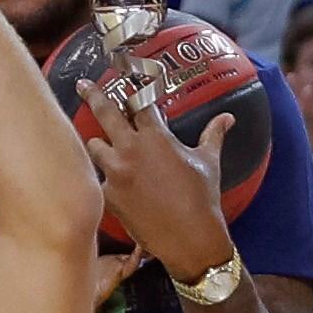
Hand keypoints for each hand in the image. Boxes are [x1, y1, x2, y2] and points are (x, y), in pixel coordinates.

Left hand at [80, 76, 237, 287]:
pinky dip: (106, 179)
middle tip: (84, 85)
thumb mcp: (209, 162)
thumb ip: (213, 134)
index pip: (139, 101)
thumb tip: (228, 118)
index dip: (133, 87)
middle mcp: (131, 149)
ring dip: (99, 144)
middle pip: (105, 112)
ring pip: (94, 146)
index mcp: (156, 136)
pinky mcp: (108, 195)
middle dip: (93, 95)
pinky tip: (115, 185)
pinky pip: (99, 179)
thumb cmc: (202, 198)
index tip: (125, 75)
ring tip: (103, 146)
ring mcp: (116, 173)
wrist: (189, 237)